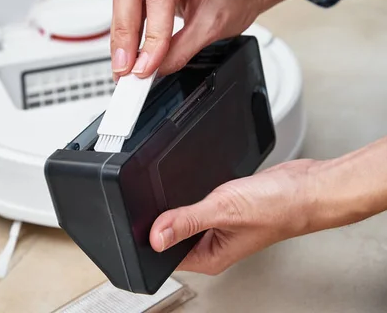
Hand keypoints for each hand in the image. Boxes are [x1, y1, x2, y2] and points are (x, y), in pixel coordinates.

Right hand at [110, 0, 260, 79]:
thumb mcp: (212, 27)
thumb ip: (180, 50)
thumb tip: (151, 68)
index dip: (151, 33)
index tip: (147, 64)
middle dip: (125, 32)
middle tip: (125, 66)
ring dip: (121, 33)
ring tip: (125, 63)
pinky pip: (124, 1)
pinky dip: (124, 29)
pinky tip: (127, 49)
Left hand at [149, 159, 320, 274]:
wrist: (305, 187)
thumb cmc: (278, 207)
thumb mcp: (223, 211)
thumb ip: (187, 221)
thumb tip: (156, 236)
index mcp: (210, 257)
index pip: (166, 255)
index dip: (149, 239)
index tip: (138, 222)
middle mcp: (212, 245)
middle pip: (172, 236)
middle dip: (161, 219)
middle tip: (156, 200)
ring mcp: (219, 226)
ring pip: (184, 218)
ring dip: (178, 206)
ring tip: (180, 192)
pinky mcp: (224, 208)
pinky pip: (198, 205)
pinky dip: (192, 195)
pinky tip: (195, 187)